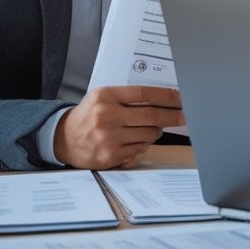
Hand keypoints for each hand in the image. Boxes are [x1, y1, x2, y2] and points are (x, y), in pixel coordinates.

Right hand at [53, 85, 184, 169]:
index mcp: (106, 96)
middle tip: (186, 116)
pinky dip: (143, 145)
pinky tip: (134, 140)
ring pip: (149, 134)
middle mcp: (107, 115)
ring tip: (147, 129)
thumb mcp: (103, 98)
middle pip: (152, 115)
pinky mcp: (110, 155)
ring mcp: (109, 137)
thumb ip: (128, 98)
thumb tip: (163, 100)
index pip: (144, 94)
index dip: (167, 96)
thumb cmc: (89, 115)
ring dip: (155, 132)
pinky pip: (140, 149)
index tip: (182, 97)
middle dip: (174, 116)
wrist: (63, 138)